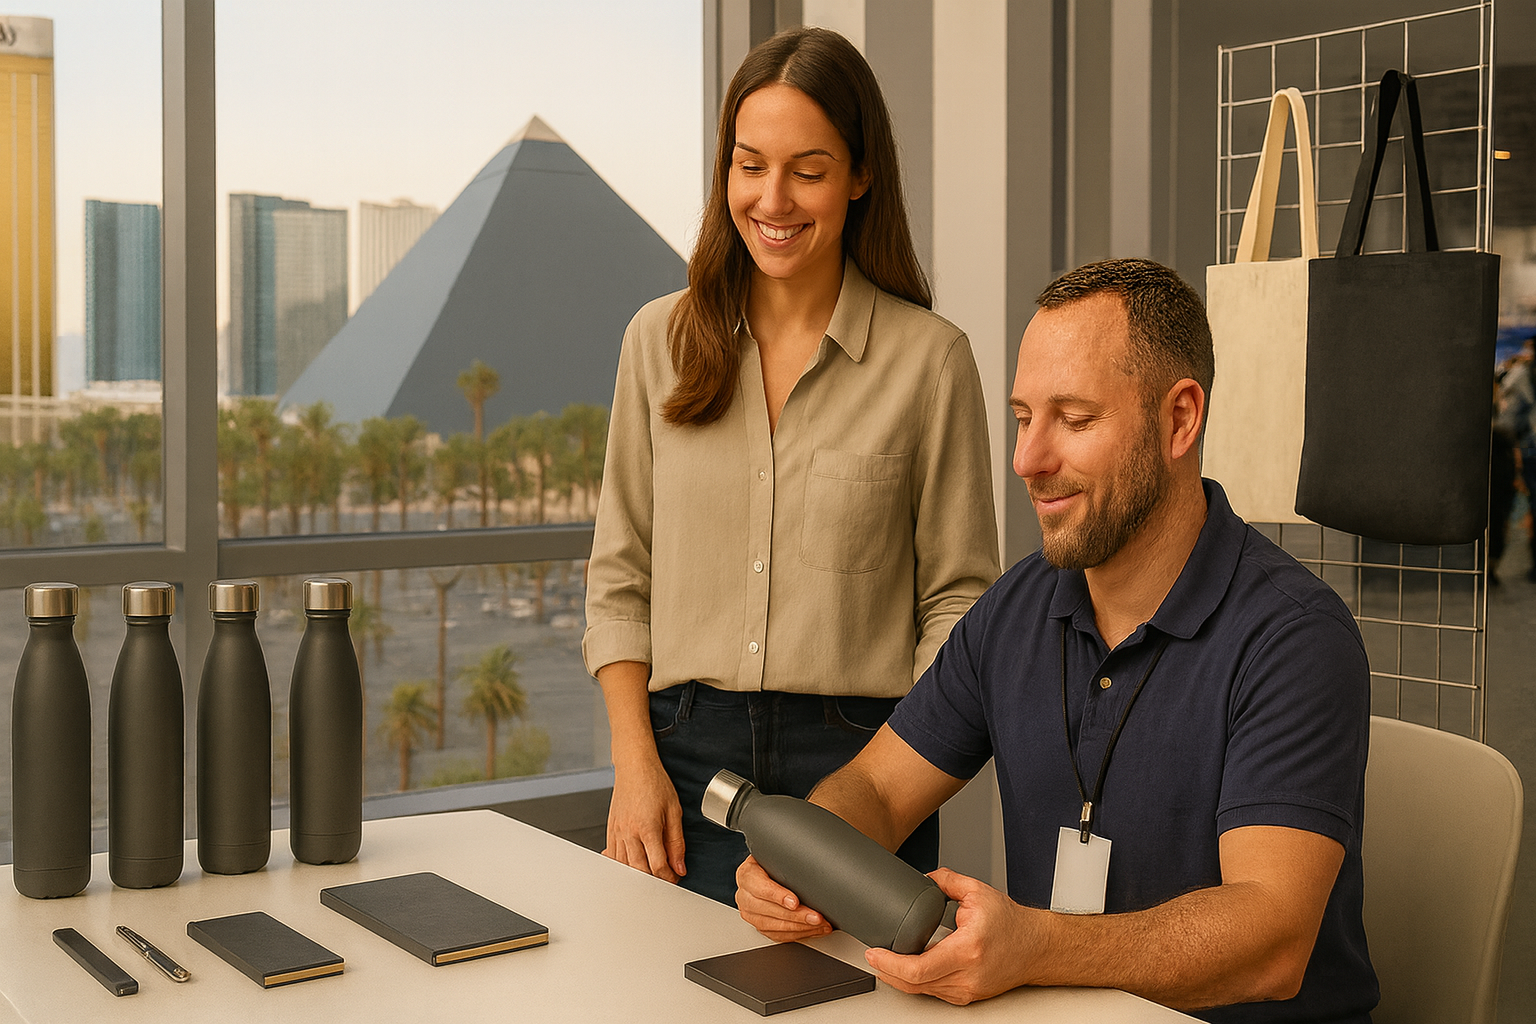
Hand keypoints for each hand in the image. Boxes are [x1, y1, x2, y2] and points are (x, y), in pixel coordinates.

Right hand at [603, 754, 686, 882]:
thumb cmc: (654, 783)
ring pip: (624, 866)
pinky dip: (622, 865)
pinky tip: (630, 866)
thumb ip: (676, 842)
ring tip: (650, 875)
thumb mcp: (674, 811)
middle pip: (638, 870)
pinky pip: (613, 855)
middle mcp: (629, 832)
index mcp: (647, 828)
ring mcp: (617, 832)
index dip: (668, 877)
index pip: (657, 865)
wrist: (634, 767)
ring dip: (637, 875)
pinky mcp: (610, 830)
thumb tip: (679, 866)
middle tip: (665, 879)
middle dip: (653, 880)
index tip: (675, 878)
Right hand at [735, 855, 831, 940]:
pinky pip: (778, 936)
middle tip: (815, 916)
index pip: (760, 888)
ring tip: (819, 925)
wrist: (762, 872)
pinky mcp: (759, 927)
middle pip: (769, 911)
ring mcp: (751, 914)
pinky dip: (798, 934)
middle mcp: (745, 896)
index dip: (778, 896)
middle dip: (796, 916)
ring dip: (800, 928)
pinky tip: (813, 930)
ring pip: (774, 927)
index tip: (795, 902)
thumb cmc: (770, 863)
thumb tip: (810, 864)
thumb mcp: (774, 856)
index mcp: (747, 875)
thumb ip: (785, 861)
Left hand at [863, 868, 1038, 1004]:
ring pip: (922, 992)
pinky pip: (934, 992)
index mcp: (967, 949)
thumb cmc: (1012, 924)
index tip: (874, 953)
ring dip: (899, 978)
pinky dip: (917, 982)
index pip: (918, 968)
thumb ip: (946, 880)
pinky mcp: (968, 996)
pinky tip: (907, 970)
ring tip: (885, 961)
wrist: (1036, 947)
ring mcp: (967, 989)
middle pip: (914, 984)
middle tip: (873, 956)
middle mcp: (967, 974)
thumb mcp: (978, 892)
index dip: (890, 963)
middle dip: (887, 971)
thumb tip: (922, 878)